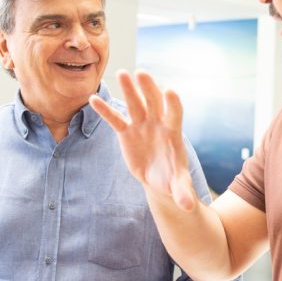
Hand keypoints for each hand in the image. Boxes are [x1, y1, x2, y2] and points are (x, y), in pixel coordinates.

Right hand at [89, 70, 196, 211]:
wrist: (159, 179)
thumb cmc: (173, 179)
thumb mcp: (179, 188)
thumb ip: (183, 193)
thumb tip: (188, 207)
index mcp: (172, 133)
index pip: (175, 114)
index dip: (173, 103)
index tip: (170, 92)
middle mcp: (157, 124)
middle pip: (153, 101)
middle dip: (148, 88)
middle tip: (141, 73)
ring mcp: (141, 125)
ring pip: (134, 104)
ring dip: (128, 89)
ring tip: (121, 73)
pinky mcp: (126, 132)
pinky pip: (115, 119)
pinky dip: (105, 110)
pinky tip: (93, 99)